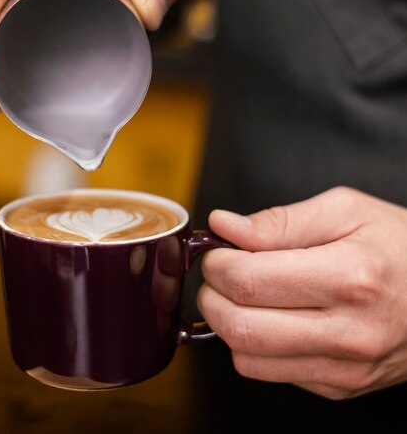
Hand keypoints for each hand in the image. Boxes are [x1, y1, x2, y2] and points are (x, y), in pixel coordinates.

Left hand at [198, 186, 406, 398]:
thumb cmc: (399, 246)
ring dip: (226, 323)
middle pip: (239, 327)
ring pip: (246, 358)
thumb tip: (223, 226)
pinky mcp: (340, 387)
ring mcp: (345, 368)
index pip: (248, 281)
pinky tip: (271, 317)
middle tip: (219, 273)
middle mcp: (349, 332)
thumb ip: (278, 221)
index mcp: (350, 278)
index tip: (218, 251)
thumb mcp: (346, 211)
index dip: (216, 264)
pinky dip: (253, 345)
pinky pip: (268, 372)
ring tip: (242, 294)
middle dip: (211, 295)